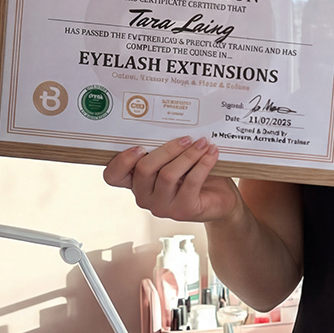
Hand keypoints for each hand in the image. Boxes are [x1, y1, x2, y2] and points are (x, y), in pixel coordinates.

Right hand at [102, 136, 241, 223]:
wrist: (219, 199)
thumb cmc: (194, 175)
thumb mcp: (175, 160)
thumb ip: (165, 149)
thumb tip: (171, 122)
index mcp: (136, 182)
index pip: (113, 176)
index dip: (121, 161)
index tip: (139, 146)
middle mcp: (144, 196)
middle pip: (144, 169)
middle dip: (167, 149)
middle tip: (186, 138)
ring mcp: (162, 206)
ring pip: (168, 175)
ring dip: (188, 155)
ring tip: (202, 143)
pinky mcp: (183, 210)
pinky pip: (191, 182)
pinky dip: (203, 164)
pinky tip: (211, 153)